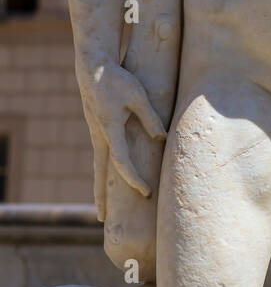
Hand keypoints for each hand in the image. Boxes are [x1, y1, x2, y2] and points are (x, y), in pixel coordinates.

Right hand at [80, 62, 166, 213]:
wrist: (92, 66)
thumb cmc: (117, 79)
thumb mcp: (138, 96)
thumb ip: (150, 118)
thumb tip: (162, 138)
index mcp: (109, 129)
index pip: (121, 162)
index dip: (134, 179)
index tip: (146, 192)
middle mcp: (99, 135)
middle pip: (100, 173)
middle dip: (101, 196)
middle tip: (101, 219)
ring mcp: (96, 133)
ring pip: (98, 166)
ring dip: (99, 186)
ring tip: (101, 207)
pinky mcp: (97, 128)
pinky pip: (101, 155)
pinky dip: (103, 171)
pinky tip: (107, 179)